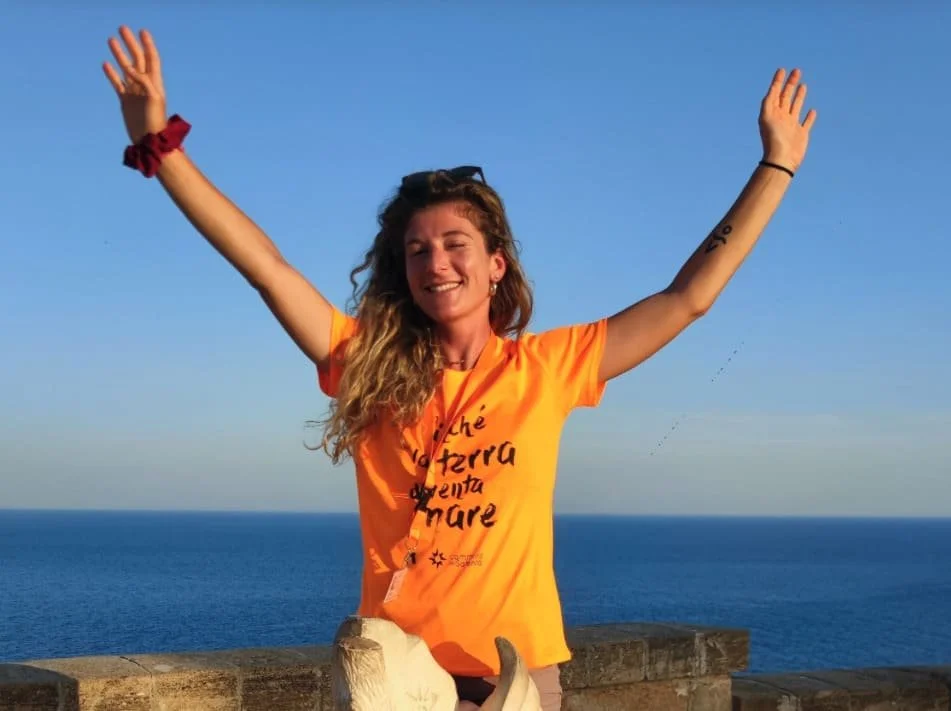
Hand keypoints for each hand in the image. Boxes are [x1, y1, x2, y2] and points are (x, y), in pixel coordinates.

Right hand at [102, 26, 167, 143]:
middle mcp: (145, 85)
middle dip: (131, 44)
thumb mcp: (154, 99)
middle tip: (123, 28)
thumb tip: (130, 71)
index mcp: (155, 83)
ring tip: (111, 40)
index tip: (142, 31)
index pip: (151, 59)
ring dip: (119, 54)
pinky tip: (106, 63)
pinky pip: (117, 83)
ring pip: (125, 69)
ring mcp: (134, 92)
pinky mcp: (125, 101)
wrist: (149, 140)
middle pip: (137, 59)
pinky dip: (112, 74)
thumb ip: (144, 82)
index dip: (148, 45)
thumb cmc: (156, 121)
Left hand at [758, 68, 816, 172]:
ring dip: (799, 95)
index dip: (778, 81)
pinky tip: (812, 110)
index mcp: (772, 113)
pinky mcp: (801, 134)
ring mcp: (791, 125)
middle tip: (796, 71)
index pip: (775, 93)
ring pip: (796, 106)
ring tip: (802, 85)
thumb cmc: (773, 139)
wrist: (781, 159)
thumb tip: (773, 89)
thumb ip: (769, 102)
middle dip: (790, 84)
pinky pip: (806, 122)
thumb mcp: (767, 117)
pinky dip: (809, 116)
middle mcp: (781, 117)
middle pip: (786, 96)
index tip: (782, 70)